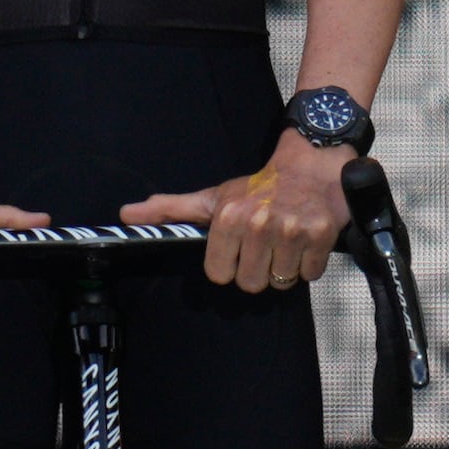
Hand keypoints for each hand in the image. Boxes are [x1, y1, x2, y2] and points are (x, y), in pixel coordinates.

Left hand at [124, 131, 352, 294]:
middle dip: (257, 270)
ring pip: (282, 281)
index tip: (237, 249)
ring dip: (284, 268)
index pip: (220, 275)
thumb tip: (126, 216)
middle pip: (252, 284)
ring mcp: (293, 231)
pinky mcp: (322, 236)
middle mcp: (260, 225)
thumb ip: (169, 210)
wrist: (310, 165)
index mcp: (229, 218)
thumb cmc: (259, 187)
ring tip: (284, 243)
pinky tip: (303, 243)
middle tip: (263, 247)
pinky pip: (310, 274)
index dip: (228, 265)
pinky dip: (309, 264)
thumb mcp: (212, 197)